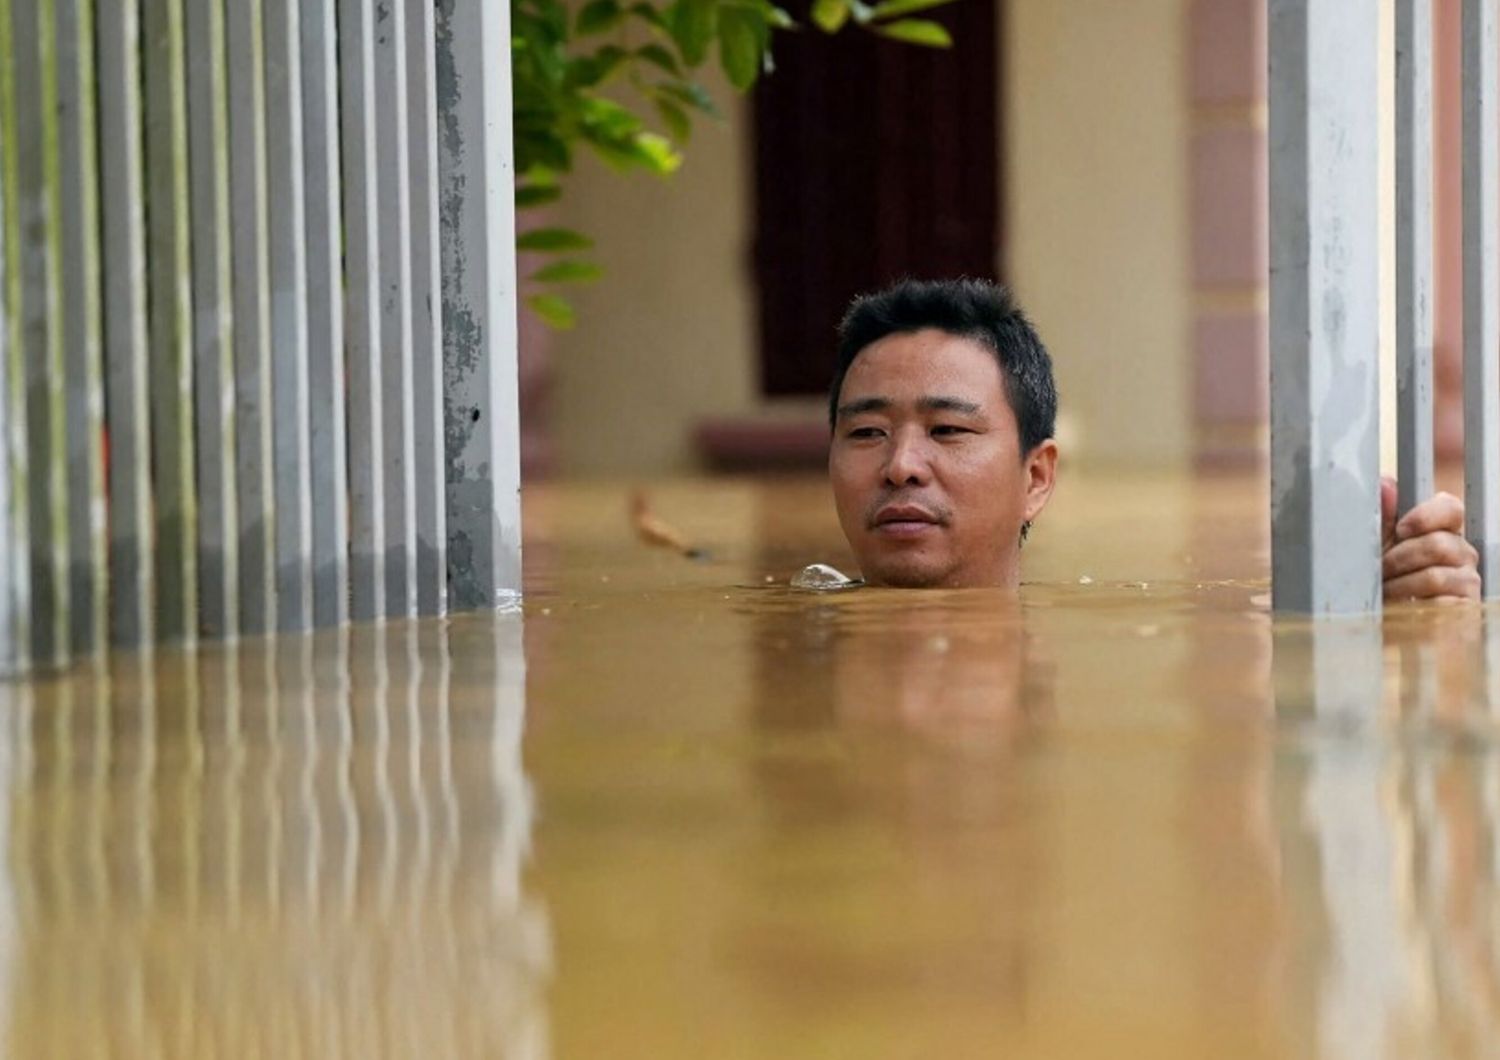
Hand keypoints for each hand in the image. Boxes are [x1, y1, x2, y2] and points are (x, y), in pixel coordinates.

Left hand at [1380, 476, 1481, 601]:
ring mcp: (1467, 581)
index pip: (1450, 508)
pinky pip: (1440, 604)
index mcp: (1444, 530)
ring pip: (1434, 576)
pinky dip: (1413, 606)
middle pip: (1438, 544)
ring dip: (1400, 585)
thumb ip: (1382, 515)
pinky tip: (1402, 608)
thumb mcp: (1378, 545)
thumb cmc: (1384, 577)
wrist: (1386, 619)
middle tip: (1380, 570)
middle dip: (1399, 559)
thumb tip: (1385, 484)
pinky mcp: (1464, 609)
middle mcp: (1462, 552)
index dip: (1426, 516)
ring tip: (1385, 591)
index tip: (1400, 530)